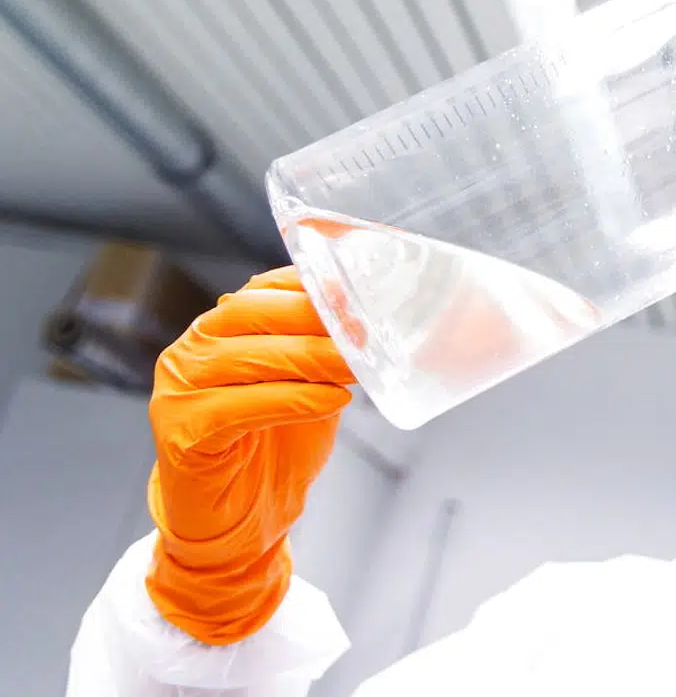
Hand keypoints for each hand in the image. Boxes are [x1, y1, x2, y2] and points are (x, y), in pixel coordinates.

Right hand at [146, 267, 353, 643]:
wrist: (239, 522)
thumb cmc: (273, 449)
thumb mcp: (307, 387)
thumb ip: (321, 350)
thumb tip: (366, 318)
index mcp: (217, 330)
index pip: (261, 289)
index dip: (310, 286)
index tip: (358, 290)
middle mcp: (190, 351)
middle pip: (251, 314)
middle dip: (313, 317)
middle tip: (364, 327)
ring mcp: (178, 391)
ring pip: (248, 358)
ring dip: (311, 358)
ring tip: (358, 364)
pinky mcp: (180, 432)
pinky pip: (240, 407)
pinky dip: (292, 400)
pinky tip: (331, 401)